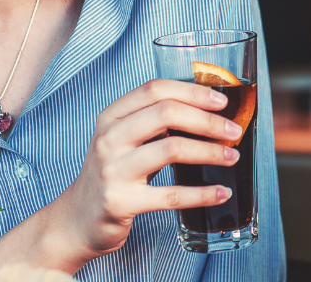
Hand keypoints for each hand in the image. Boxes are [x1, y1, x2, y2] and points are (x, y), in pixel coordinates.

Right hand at [47, 80, 244, 263]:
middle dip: (208, 120)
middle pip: (166, 113)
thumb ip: (153, 122)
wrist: (76, 220)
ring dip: (209, 152)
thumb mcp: (123, 140)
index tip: (222, 101)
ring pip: (171, 149)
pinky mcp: (120, 202)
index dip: (193, 91)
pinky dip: (201, 193)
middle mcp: (109, 138)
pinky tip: (220, 192)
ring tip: (231, 157)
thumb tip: (208, 110)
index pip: (155, 89)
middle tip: (234, 131)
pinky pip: (171, 195)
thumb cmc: (111, 175)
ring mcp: (113, 170)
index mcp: (111, 117)